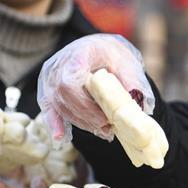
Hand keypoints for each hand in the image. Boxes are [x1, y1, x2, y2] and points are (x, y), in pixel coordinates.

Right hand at [37, 34, 152, 141]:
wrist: (96, 49)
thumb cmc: (111, 54)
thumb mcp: (126, 61)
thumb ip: (132, 79)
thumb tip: (139, 101)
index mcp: (78, 54)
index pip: (71, 80)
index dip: (85, 104)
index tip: (106, 117)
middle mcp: (59, 64)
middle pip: (64, 95)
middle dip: (86, 116)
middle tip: (107, 128)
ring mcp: (50, 78)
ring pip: (59, 105)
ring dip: (80, 122)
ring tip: (103, 131)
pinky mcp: (48, 91)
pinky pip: (49, 110)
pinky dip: (56, 125)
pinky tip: (62, 139)